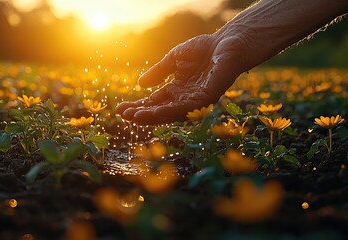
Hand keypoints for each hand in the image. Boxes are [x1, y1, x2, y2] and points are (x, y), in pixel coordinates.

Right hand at [116, 34, 246, 124]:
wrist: (227, 42)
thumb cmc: (203, 49)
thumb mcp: (173, 60)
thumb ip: (158, 72)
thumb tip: (140, 85)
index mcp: (176, 90)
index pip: (154, 102)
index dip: (138, 106)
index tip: (121, 109)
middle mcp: (184, 99)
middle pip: (159, 111)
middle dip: (141, 114)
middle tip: (123, 116)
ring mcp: (194, 101)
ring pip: (170, 113)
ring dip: (151, 116)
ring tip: (134, 117)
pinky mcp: (206, 99)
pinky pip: (185, 108)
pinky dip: (168, 111)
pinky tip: (155, 111)